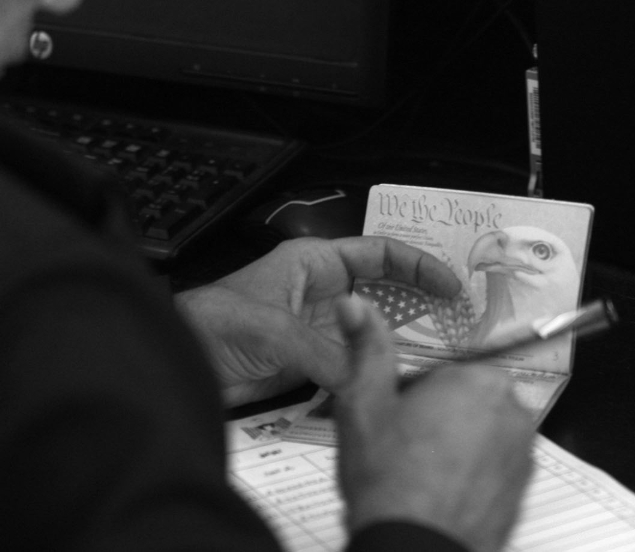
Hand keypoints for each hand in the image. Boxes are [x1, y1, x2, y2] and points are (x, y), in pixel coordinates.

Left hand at [175, 236, 460, 405]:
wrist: (176, 365)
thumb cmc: (210, 325)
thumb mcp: (272, 330)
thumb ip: (324, 352)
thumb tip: (365, 376)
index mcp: (314, 263)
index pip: (378, 253)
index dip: (418, 265)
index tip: (449, 284)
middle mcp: (322, 293)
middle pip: (384, 292)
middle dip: (419, 304)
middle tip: (457, 321)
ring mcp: (318, 329)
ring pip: (372, 332)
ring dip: (400, 343)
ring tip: (438, 355)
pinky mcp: (310, 363)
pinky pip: (354, 364)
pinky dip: (375, 372)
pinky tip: (396, 382)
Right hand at [335, 294, 534, 551]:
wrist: (414, 549)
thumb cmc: (391, 484)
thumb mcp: (364, 403)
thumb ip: (366, 347)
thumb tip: (355, 304)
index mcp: (477, 381)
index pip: (442, 374)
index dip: (410, 398)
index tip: (396, 422)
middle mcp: (511, 412)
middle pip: (465, 402)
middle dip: (436, 420)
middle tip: (403, 450)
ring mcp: (522, 453)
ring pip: (479, 436)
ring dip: (454, 449)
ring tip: (418, 476)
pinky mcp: (523, 489)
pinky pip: (493, 469)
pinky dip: (471, 477)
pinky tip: (439, 494)